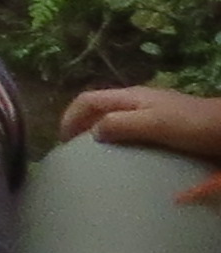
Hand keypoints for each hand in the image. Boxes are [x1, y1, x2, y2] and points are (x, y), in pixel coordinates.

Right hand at [59, 86, 220, 194]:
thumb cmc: (191, 125)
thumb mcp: (154, 124)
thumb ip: (122, 124)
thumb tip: (91, 132)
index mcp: (130, 97)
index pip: (87, 100)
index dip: (70, 117)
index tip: (62, 143)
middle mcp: (136, 100)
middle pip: (97, 107)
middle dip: (80, 124)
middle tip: (73, 151)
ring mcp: (151, 110)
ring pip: (113, 117)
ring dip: (98, 132)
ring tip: (94, 154)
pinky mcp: (163, 124)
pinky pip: (130, 128)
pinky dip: (118, 138)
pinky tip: (125, 155)